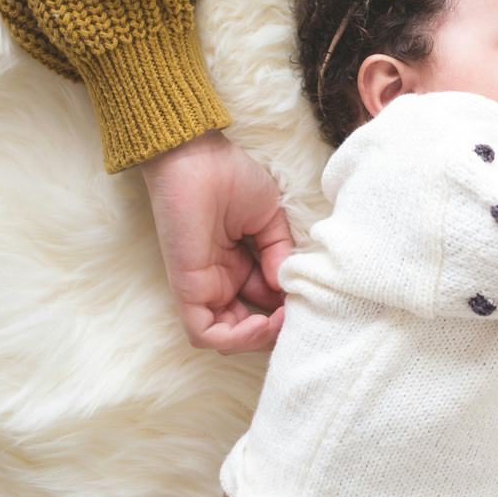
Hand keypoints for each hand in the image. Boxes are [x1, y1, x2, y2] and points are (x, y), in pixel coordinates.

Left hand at [139, 130, 294, 353]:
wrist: (197, 157)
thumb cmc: (231, 178)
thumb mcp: (270, 219)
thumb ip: (279, 253)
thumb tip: (286, 286)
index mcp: (240, 263)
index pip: (264, 302)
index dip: (287, 307)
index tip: (309, 298)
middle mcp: (221, 280)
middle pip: (247, 326)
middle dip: (275, 328)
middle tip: (297, 316)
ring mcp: (204, 286)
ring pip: (226, 337)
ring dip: (258, 338)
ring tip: (280, 320)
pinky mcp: (188, 288)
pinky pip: (204, 333)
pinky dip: (235, 339)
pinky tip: (261, 322)